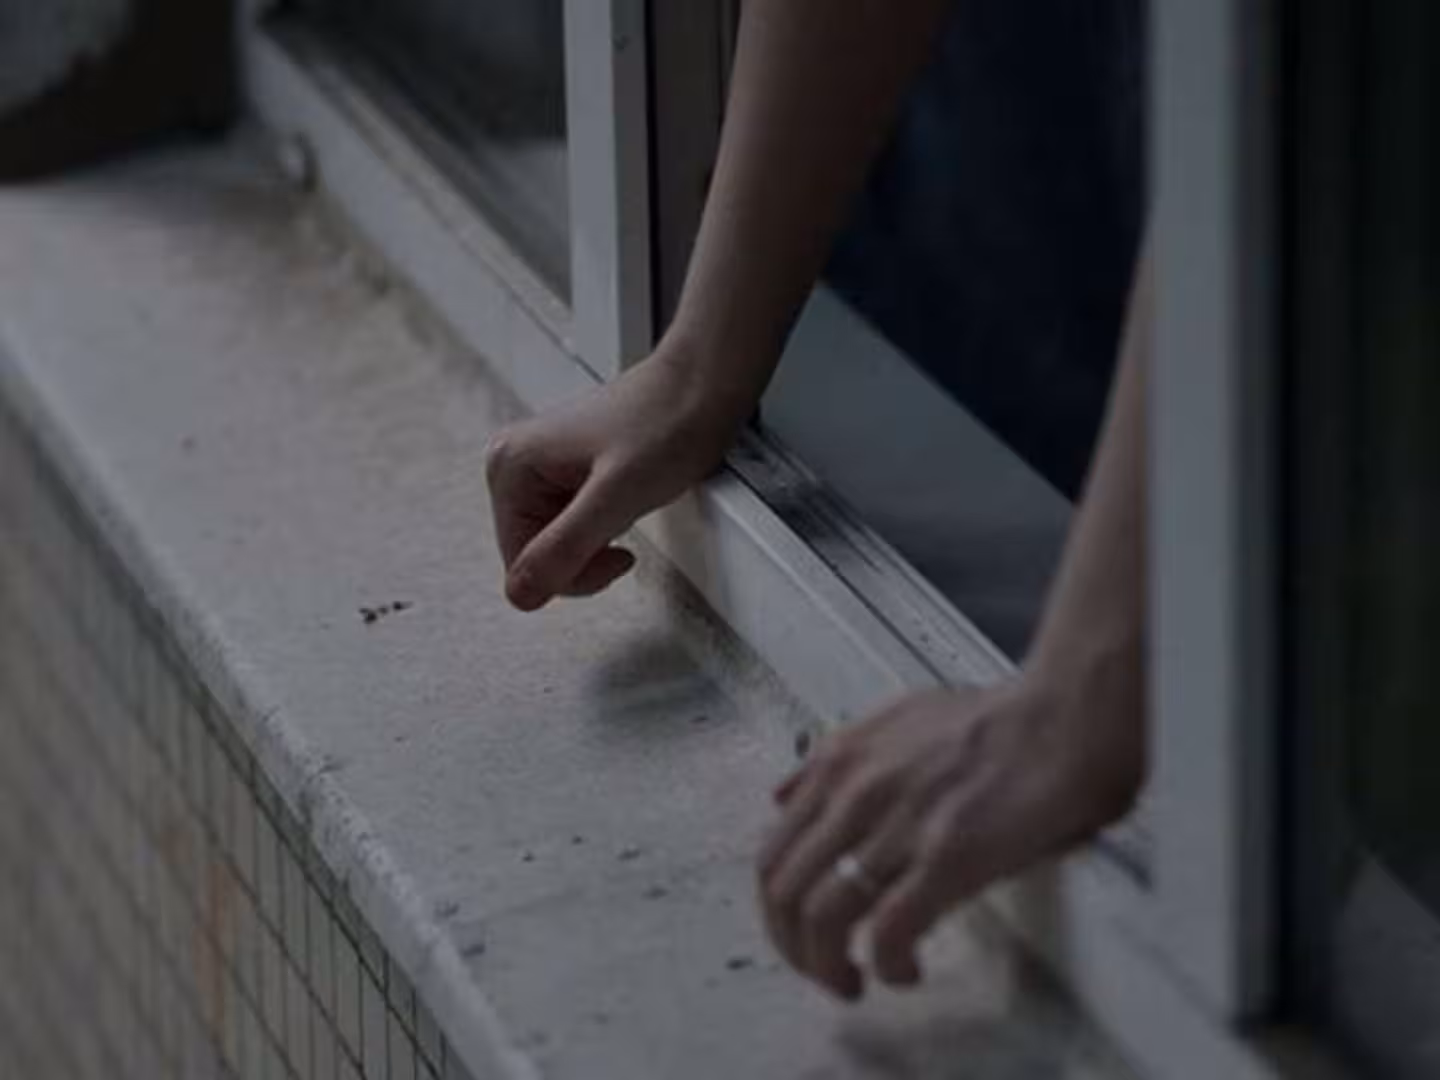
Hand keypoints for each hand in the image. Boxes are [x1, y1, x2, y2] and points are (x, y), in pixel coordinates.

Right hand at [485, 346, 751, 610]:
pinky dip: (604, 527)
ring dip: (596, 542)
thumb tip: (521, 594)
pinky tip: (625, 499)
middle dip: (584, 557)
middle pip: (536, 555)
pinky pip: (573, 525)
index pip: (521, 564)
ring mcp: (539, 468)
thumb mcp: (616, 497)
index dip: (573, 573)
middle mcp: (515, 464)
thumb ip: (565, 547)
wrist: (701, 387)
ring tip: (627, 503)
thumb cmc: (666, 423)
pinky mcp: (565, 473)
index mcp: (510, 466)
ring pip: (557, 545)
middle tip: (624, 525)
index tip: (616, 555)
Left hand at [757, 666, 1142, 999]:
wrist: (1060, 722)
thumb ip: (833, 760)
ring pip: (822, 916)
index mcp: (839, 762)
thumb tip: (785, 794)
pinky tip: (904, 971)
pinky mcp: (948, 857)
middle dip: (794, 948)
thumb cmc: (992, 725)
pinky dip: (887, 965)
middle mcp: (856, 792)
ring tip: (854, 983)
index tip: (796, 933)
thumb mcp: (892, 720)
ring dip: (828, 966)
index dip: (776, 910)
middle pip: (783, 891)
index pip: (770, 852)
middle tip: (821, 970)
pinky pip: (889, 931)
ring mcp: (899, 825)